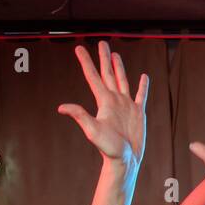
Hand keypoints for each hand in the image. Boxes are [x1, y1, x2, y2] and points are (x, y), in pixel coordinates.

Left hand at [58, 41, 149, 171]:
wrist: (125, 161)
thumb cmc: (109, 149)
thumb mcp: (93, 130)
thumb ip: (80, 116)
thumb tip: (61, 107)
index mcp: (104, 102)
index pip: (93, 77)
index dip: (86, 62)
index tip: (79, 48)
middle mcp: (114, 100)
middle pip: (108, 74)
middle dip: (104, 58)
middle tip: (101, 43)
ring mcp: (127, 105)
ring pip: (122, 81)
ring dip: (119, 67)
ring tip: (116, 54)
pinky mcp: (138, 113)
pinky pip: (141, 95)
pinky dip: (143, 86)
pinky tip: (143, 77)